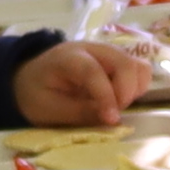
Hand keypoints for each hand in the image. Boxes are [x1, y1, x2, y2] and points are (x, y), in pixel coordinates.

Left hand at [6, 36, 147, 130]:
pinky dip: (137, 87)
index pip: (94, 71)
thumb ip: (79, 112)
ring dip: (134, 90)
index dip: (106, 96)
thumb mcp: (49, 109)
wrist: (29, 78)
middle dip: (126, 92)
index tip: (112, 120)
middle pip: (124, 62)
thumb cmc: (36, 94)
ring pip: (137, 65)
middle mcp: (92, 49)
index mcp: (68, 57)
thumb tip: (111, 119)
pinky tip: (119, 99)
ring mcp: (107, 54)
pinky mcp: (116, 62)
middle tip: (113, 115)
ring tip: (116, 106)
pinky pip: (139, 71)